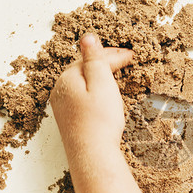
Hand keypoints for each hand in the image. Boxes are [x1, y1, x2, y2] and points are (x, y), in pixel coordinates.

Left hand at [50, 35, 132, 159]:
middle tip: (127, 61)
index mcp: (67, 78)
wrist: (92, 155)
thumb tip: (87, 37)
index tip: (133, 56)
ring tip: (117, 75)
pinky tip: (104, 96)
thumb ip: (95, 59)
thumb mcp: (101, 83)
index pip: (91, 58)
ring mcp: (62, 105)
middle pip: (84, 68)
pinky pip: (81, 96)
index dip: (113, 55)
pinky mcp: (69, 119)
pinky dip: (94, 91)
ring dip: (100, 76)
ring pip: (82, 82)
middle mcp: (60, 90)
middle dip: (105, 63)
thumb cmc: (99, 121)